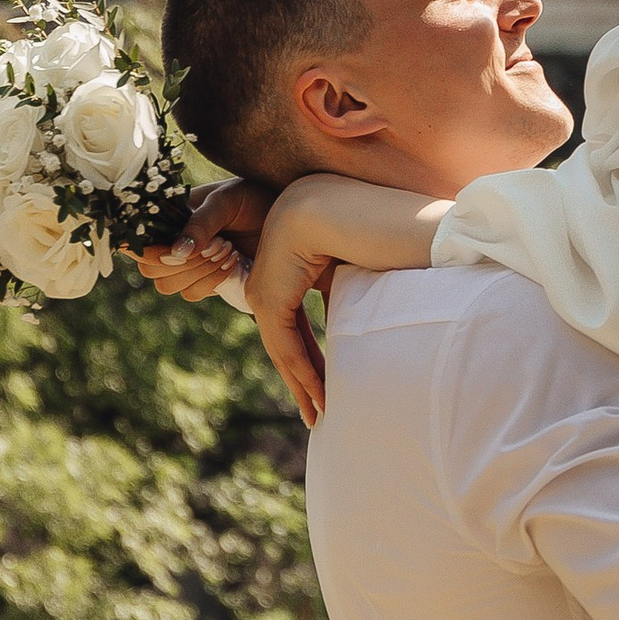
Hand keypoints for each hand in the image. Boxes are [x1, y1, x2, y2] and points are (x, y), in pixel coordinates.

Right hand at [136, 180, 265, 300]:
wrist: (282, 215)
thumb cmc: (251, 197)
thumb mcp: (225, 201)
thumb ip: (201, 224)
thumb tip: (175, 253)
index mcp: (169, 217)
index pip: (137, 239)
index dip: (147, 248)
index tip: (172, 249)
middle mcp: (173, 242)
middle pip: (149, 269)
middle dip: (178, 262)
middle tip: (214, 245)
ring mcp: (188, 264)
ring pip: (168, 286)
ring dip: (197, 272)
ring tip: (227, 249)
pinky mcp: (206, 280)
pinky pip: (192, 293)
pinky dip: (211, 282)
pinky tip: (233, 262)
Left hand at [245, 196, 339, 428]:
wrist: (337, 205)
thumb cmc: (355, 227)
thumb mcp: (344, 269)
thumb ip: (339, 296)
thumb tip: (349, 324)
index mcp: (284, 269)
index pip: (292, 327)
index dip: (308, 360)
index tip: (323, 387)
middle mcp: (266, 282)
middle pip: (284, 342)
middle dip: (302, 380)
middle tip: (316, 412)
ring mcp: (263, 291)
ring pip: (282, 349)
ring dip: (302, 386)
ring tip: (319, 414)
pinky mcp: (268, 300)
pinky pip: (285, 345)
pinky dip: (302, 373)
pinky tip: (318, 396)